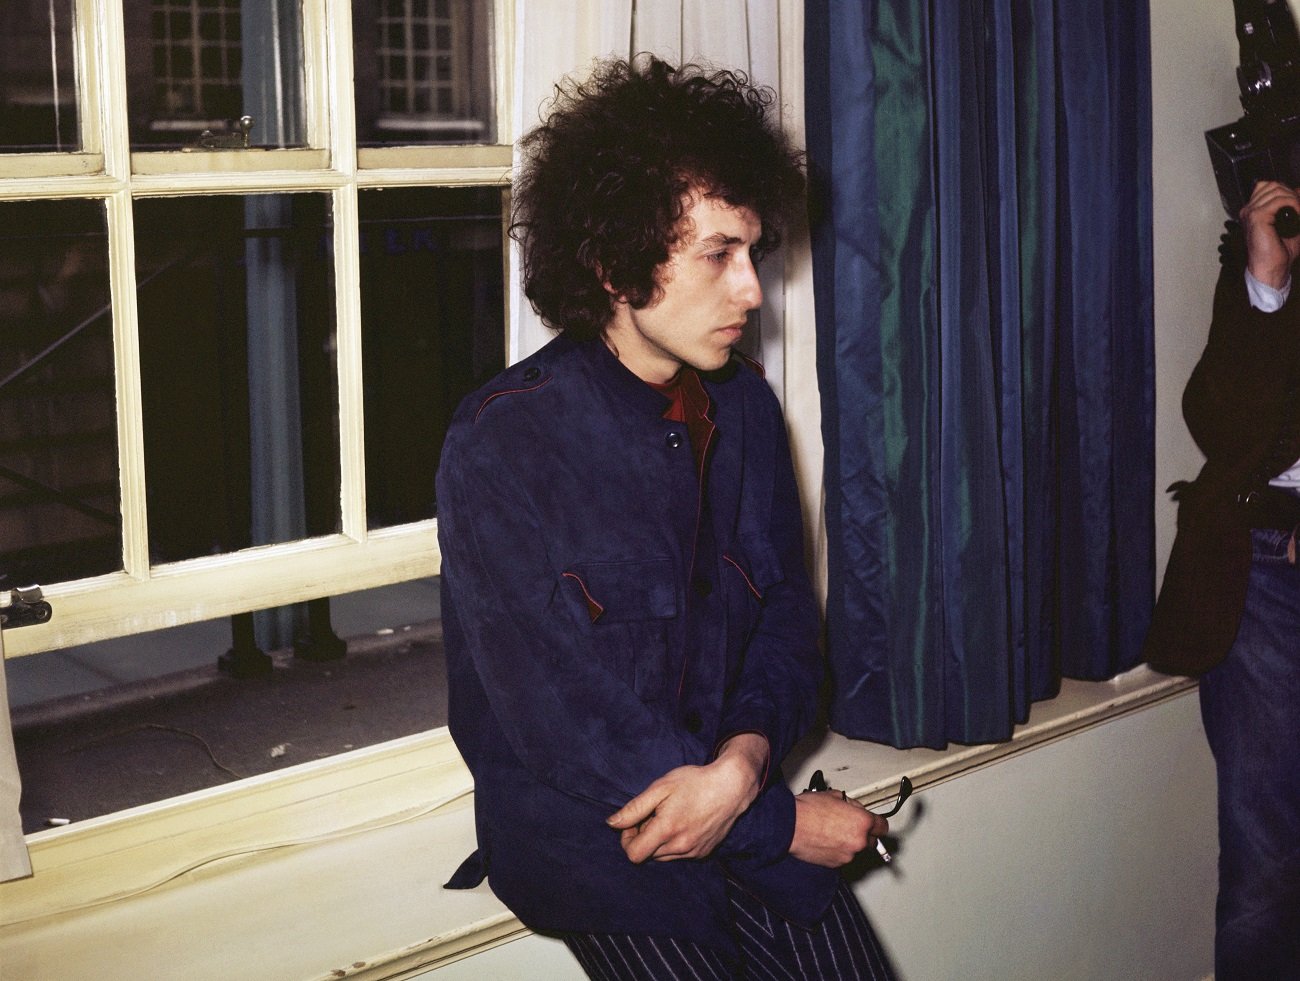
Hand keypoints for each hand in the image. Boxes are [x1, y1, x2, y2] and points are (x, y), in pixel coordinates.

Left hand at [607, 734, 767, 862]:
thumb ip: (634, 808)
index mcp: (666, 830)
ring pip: (663, 856)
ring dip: (659, 841)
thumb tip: (612, 824)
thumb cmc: (694, 782)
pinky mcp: (704, 853)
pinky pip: (680, 855)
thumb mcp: (661, 788)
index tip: (635, 822)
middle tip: (655, 814)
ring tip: (671, 817)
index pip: (633, 854)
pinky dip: (675, 843)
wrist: (731, 787)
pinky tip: (685, 822)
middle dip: (644, 837)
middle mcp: (680, 847)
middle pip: (647, 855)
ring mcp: (693, 853)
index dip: (627, 839)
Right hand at [789, 790, 888, 867]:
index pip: (883, 826)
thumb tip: (854, 809)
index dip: (877, 823)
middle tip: (850, 826)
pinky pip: (842, 857)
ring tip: (831, 832)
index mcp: (862, 822)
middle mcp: (859, 841)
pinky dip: (837, 851)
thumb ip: (851, 804)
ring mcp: (848, 855)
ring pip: (855, 850)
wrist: (790, 826)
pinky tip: (825, 840)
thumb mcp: (834, 796)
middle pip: (872, 841)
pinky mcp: (836, 864)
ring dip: (849, 843)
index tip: (874, 823)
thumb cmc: (808, 810)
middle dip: (864, 834)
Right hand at [1240, 180, 1299, 287]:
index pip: (1266, 186)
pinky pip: (1279, 200)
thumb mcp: (1290, 223)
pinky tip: (1296, 214)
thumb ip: (1293, 205)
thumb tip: (1299, 190)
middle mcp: (1249, 210)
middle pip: (1272, 185)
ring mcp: (1250, 213)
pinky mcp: (1256, 217)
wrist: (1272, 268)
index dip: (1285, 190)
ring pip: (1276, 190)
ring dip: (1293, 198)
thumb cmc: (1279, 251)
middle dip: (1290, 192)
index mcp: (1252, 212)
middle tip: (1299, 208)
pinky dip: (1293, 204)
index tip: (1296, 204)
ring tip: (1299, 212)